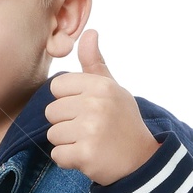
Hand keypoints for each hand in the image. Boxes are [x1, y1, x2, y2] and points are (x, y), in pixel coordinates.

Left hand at [44, 30, 160, 184]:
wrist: (141, 160)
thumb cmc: (122, 122)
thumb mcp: (113, 89)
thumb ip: (95, 64)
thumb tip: (89, 32)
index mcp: (100, 86)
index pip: (57, 87)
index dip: (67, 101)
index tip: (85, 110)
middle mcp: (96, 104)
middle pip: (51, 111)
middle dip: (65, 123)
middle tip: (88, 130)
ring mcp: (91, 130)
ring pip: (53, 135)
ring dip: (67, 143)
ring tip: (89, 143)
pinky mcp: (85, 154)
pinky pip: (57, 155)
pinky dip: (68, 160)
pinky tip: (87, 157)